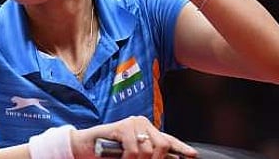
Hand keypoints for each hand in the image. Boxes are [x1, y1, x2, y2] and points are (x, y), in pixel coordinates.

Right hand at [70, 115, 196, 158]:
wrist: (85, 147)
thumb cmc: (109, 153)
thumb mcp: (132, 156)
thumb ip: (147, 155)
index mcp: (147, 131)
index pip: (168, 139)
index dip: (181, 148)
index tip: (192, 155)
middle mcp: (142, 124)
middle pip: (163, 144)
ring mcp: (132, 123)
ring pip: (149, 149)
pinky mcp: (122, 126)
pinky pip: (134, 149)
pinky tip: (120, 158)